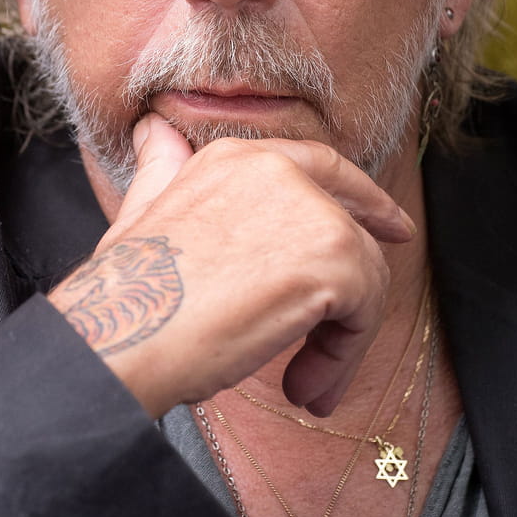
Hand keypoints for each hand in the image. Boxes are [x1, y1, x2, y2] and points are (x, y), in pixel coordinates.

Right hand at [48, 114, 414, 417]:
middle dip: (363, 282)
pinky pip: (364, 315)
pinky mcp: (335, 258)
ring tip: (303, 384)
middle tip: (359, 327)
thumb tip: (153, 130)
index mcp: (235, 157)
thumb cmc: (131, 290)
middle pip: (349, 228)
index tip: (392, 226)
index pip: (319, 165)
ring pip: (363, 278)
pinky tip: (303, 386)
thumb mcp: (144, 211)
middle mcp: (277, 168)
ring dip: (339, 341)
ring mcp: (311, 210)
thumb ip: (162, 168)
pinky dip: (341, 359)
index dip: (362, 196)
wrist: (125, 331)